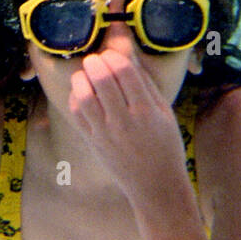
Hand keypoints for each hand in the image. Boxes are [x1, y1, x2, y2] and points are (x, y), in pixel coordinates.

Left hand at [66, 50, 188, 206]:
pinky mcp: (92, 142)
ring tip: (85, 73)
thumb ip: (145, 84)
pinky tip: (81, 92)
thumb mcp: (165, 113)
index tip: (111, 53)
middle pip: (101, 79)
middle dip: (95, 61)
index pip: (124, 71)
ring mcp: (105, 133)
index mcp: (146, 111)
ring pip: (83, 96)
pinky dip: (75, 97)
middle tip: (95, 59)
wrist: (155, 185)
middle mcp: (124, 121)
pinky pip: (76, 114)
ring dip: (81, 78)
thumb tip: (128, 55)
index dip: (114, 55)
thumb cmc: (165, 145)